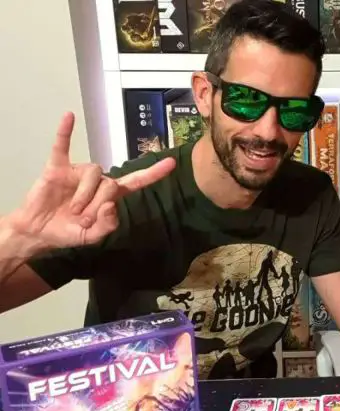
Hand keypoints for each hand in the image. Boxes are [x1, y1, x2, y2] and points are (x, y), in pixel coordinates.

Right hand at [9, 112, 174, 250]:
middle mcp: (98, 180)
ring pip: (92, 174)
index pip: (136, 181)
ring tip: (72, 210)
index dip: (153, 174)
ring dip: (83, 196)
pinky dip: (66, 132)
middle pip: (110, 183)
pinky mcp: (57, 168)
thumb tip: (110, 204)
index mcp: (110, 195)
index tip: (171, 163)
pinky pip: (62, 146)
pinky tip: (69, 117)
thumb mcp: (93, 236)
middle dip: (97, 205)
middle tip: (82, 219)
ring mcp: (78, 172)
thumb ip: (107, 225)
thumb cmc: (68, 231)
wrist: (39, 232)